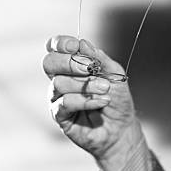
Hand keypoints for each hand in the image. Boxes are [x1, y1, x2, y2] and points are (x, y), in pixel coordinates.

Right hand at [43, 35, 142, 170]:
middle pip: (49, 63)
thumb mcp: (114, 73)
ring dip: (85, 85)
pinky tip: (101, 102)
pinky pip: (64, 103)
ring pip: (58, 83)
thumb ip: (99, 58)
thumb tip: (82, 43)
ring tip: (105, 89)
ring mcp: (57, 98)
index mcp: (71, 65)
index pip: (54, 48)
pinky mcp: (60, 116)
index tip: (74, 46)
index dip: (60, 43)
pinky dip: (85, 100)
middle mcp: (60, 79)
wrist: (122, 127)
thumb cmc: (117, 98)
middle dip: (70, 63)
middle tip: (91, 68)